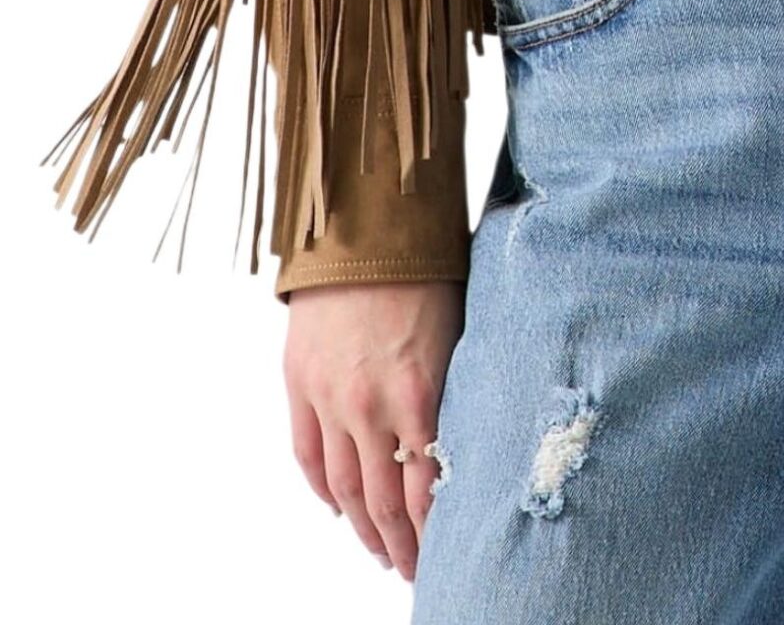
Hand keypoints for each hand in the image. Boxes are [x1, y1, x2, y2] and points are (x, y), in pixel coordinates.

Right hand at [284, 278, 465, 581]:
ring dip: (363, 528)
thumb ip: (458, 386)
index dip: (436, 529)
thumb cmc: (425, 265)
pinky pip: (309, 454)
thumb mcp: (460, 326)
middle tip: (414, 571)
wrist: (362, 223)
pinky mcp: (300, 383)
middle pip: (385, 501)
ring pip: (345, 487)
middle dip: (402, 545)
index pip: (428, 488)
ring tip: (379, 553)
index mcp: (421, 390)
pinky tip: (339, 507)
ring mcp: (331, 397)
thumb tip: (472, 433)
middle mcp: (372, 405)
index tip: (448, 552)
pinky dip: (323, 488)